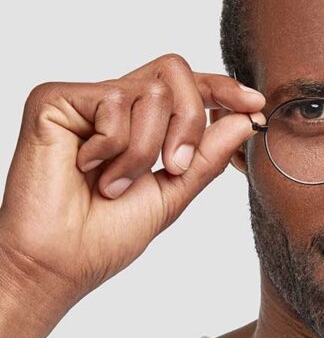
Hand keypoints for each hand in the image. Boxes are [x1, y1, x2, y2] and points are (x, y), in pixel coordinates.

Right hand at [0, 53, 265, 302]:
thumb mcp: (174, 192)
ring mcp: (86, 100)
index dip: (223, 89)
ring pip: (151, 92)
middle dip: (190, 122)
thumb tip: (245, 118)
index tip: (255, 105)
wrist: (60, 262)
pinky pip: (114, 102)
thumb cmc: (107, 235)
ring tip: (115, 184)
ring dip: (145, 150)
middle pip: (176, 75)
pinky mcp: (55, 99)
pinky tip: (86, 168)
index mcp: (141, 125)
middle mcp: (115, 105)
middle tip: (173, 168)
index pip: (188, 87)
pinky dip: (113, 147)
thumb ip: (208, 155)